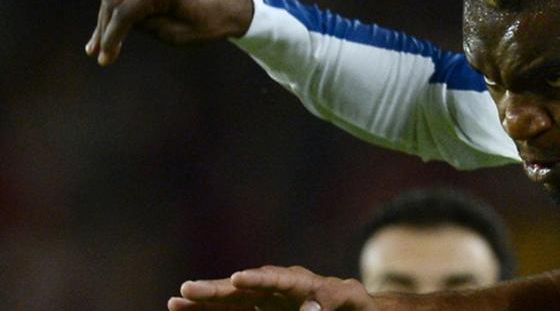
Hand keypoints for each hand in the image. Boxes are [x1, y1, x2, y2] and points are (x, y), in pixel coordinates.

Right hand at [85, 0, 253, 65]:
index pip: (125, 13)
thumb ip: (145, 28)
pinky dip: (117, 5)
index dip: (111, 37)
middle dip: (103, 28)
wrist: (231, 2)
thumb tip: (116, 24)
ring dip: (105, 18)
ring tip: (97, 45)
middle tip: (96, 53)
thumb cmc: (210, 23)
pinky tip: (108, 26)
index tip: (104, 58)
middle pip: (114, 0)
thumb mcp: (177, 36)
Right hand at [169, 265, 383, 310]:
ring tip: (176, 300)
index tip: (237, 278)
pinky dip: (211, 309)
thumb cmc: (355, 303)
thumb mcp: (352, 300)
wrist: (351, 307)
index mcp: (303, 282)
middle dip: (217, 288)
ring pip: (232, 297)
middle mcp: (279, 285)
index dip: (258, 280)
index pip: (278, 279)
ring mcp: (266, 297)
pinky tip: (185, 309)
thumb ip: (334, 300)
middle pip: (245, 286)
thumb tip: (309, 308)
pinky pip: (232, 308)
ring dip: (205, 299)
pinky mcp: (260, 307)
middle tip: (187, 288)